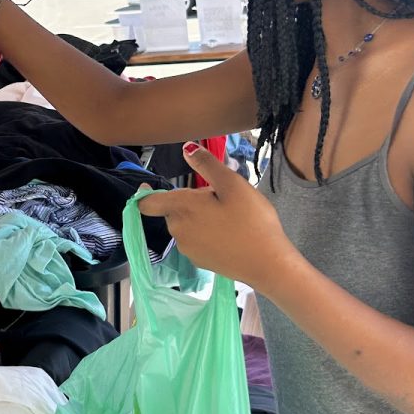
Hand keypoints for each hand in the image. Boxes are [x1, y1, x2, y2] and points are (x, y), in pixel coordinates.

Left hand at [137, 143, 297, 291]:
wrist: (268, 264)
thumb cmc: (251, 221)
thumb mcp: (233, 184)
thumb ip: (207, 164)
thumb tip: (186, 149)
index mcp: (180, 209)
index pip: (147, 203)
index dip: (144, 193)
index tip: (147, 185)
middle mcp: (177, 230)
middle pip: (174, 209)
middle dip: (191, 200)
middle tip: (221, 198)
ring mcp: (188, 249)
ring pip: (186, 224)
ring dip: (199, 216)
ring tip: (230, 216)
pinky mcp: (200, 262)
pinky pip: (196, 239)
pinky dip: (207, 233)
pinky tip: (230, 233)